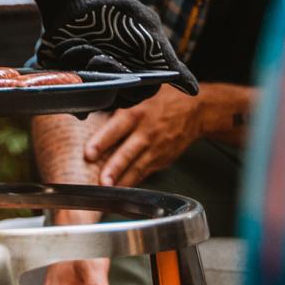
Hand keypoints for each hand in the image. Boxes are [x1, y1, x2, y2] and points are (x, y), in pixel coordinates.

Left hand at [5, 0, 197, 107]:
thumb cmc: (118, 12)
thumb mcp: (147, 29)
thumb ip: (166, 60)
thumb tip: (193, 91)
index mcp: (137, 73)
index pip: (137, 93)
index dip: (128, 86)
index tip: (117, 68)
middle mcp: (115, 80)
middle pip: (111, 98)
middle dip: (103, 76)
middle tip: (96, 56)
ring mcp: (91, 79)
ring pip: (88, 93)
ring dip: (82, 72)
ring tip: (78, 45)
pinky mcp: (68, 74)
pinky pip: (65, 89)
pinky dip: (63, 79)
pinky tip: (62, 64)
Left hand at [84, 87, 203, 186]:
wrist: (195, 111)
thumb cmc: (163, 99)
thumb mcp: (139, 94)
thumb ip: (118, 106)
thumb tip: (91, 114)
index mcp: (137, 113)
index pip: (117, 128)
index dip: (102, 141)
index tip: (89, 153)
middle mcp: (147, 132)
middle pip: (128, 153)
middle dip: (114, 168)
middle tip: (101, 181)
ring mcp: (157, 148)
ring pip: (137, 167)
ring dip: (123, 180)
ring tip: (109, 190)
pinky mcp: (162, 160)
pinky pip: (145, 172)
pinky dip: (134, 181)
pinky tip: (121, 189)